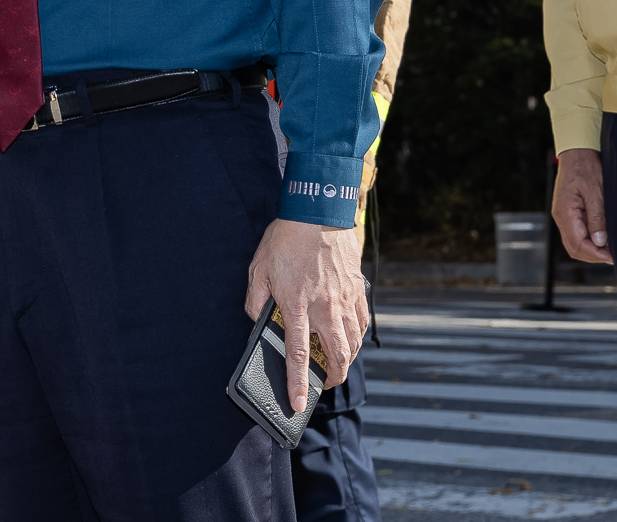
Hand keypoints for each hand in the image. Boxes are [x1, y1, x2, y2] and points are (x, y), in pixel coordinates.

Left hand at [245, 220, 366, 412]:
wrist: (318, 213)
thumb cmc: (286, 239)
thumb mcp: (258, 268)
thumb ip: (255, 299)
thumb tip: (256, 319)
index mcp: (297, 305)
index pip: (299, 354)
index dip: (298, 383)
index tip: (297, 403)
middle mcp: (325, 308)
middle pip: (336, 357)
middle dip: (331, 378)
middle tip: (323, 384)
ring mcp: (345, 301)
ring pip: (353, 344)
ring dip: (346, 361)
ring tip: (336, 366)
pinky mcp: (358, 291)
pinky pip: (362, 324)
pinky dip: (357, 338)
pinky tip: (351, 339)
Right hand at [553, 148, 611, 263]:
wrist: (576, 153)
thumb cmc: (586, 168)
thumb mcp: (596, 191)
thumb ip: (597, 217)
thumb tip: (600, 241)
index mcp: (565, 212)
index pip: (578, 243)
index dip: (596, 254)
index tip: (613, 257)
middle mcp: (560, 217)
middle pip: (574, 248)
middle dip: (593, 255)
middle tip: (613, 256)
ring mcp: (563, 216)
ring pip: (574, 243)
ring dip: (591, 249)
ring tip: (609, 249)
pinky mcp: (568, 213)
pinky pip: (575, 234)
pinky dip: (588, 241)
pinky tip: (602, 238)